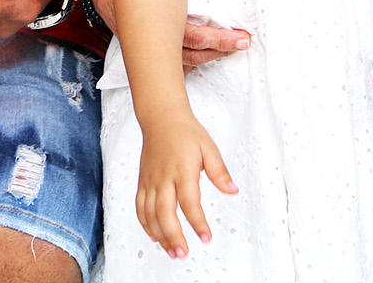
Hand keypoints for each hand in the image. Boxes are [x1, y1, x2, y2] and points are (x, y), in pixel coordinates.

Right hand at [91, 0, 251, 69]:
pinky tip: (203, 58)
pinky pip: (172, 62)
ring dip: (208, 56)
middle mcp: (155, 40)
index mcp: (161, 22)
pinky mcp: (148, 48)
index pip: (196, 37)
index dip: (221, 41)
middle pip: (194, 55)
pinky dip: (190, 62)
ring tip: (229, 48)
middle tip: (242, 44)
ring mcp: (150, 47)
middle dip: (220, 50)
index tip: (242, 39)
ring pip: (184, 62)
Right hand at [136, 111, 236, 258]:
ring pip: (150, 214)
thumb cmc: (185, 132)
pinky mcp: (142, 182)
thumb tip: (232, 189)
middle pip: (165, 213)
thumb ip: (220, 171)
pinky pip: (140, 207)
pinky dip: (146, 224)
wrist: (161, 118)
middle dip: (173, 236)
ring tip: (172, 251)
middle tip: (183, 253)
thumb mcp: (209, 148)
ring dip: (160, 235)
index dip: (197, 222)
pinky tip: (155, 236)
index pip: (190, 202)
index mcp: (182, 170)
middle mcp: (163, 177)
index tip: (206, 236)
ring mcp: (150, 180)